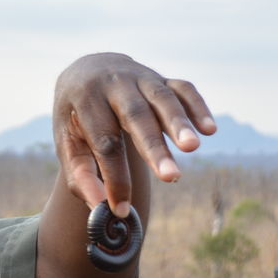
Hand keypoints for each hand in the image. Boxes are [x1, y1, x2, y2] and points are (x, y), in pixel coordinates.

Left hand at [52, 53, 213, 216]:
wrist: (87, 69)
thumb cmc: (77, 116)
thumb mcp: (67, 142)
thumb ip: (80, 176)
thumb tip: (99, 207)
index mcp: (85, 100)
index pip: (105, 141)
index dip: (115, 176)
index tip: (121, 208)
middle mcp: (114, 83)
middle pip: (135, 116)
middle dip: (154, 148)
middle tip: (171, 177)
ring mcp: (140, 77)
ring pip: (162, 98)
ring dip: (179, 123)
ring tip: (192, 148)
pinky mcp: (162, 77)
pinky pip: (183, 88)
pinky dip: (197, 107)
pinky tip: (209, 129)